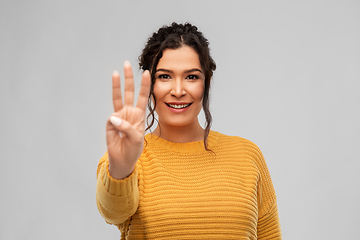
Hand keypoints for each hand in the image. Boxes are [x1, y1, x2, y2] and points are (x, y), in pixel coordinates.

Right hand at [106, 61, 150, 178]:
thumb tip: (113, 117)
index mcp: (139, 115)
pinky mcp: (110, 124)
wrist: (123, 160)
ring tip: (116, 73)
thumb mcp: (137, 139)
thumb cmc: (134, 149)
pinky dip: (115, 125)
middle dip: (129, 79)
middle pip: (129, 92)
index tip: (148, 73)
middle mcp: (129, 113)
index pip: (143, 97)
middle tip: (127, 64)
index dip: (145, 85)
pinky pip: (112, 120)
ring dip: (116, 86)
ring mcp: (119, 117)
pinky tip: (118, 134)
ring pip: (117, 98)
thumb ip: (127, 127)